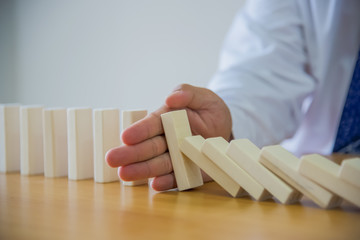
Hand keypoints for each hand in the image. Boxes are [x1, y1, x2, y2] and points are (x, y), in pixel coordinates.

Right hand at [106, 84, 232, 190]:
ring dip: (142, 170)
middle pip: (149, 147)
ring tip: (124, 174)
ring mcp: (177, 157)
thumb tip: (171, 98)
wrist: (226, 130)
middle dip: (131, 153)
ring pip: (158, 164)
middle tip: (111, 159)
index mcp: (168, 119)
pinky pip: (176, 178)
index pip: (152, 125)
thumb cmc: (211, 111)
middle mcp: (169, 140)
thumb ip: (187, 93)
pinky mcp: (188, 172)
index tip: (126, 136)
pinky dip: (167, 182)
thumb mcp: (204, 97)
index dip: (139, 131)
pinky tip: (155, 185)